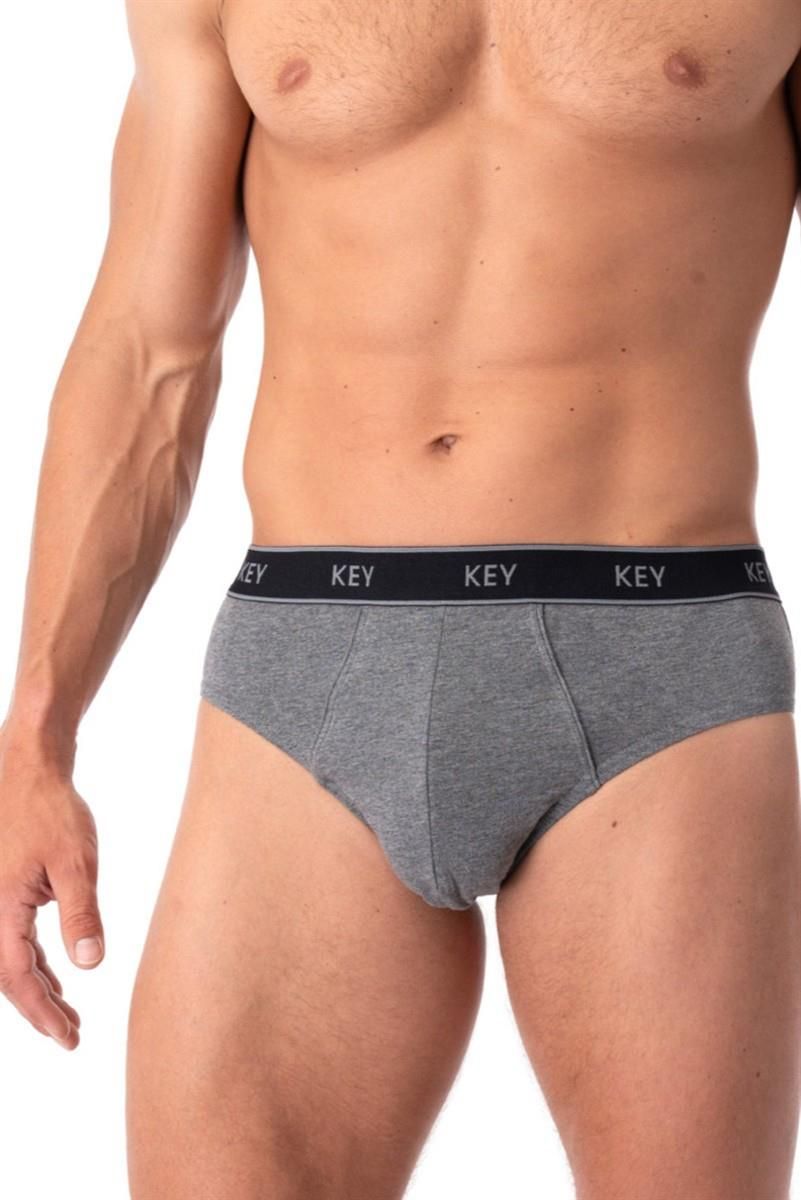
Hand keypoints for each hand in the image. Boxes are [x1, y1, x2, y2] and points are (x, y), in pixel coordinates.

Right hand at [0, 727, 103, 1049]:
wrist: (29, 769)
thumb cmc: (52, 810)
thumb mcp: (76, 861)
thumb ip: (81, 913)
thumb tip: (89, 963)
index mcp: (1, 907)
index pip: (17, 976)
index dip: (41, 1012)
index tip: (67, 1037)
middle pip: (8, 976)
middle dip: (39, 1009)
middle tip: (71, 1036)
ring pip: (10, 959)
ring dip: (37, 988)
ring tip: (68, 1015)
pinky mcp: (3, 890)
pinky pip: (13, 938)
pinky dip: (34, 961)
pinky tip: (56, 973)